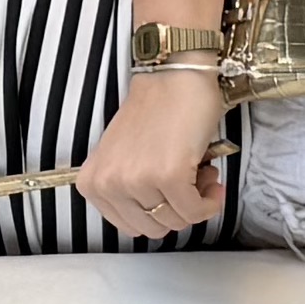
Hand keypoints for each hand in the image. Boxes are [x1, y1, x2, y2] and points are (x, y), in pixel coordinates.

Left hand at [74, 64, 233, 237]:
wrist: (174, 75)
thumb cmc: (155, 109)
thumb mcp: (123, 158)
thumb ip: (128, 190)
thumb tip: (160, 216)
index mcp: (93, 182)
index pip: (129, 226)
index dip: (157, 213)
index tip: (172, 195)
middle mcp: (109, 184)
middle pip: (153, 228)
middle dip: (178, 209)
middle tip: (190, 182)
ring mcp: (137, 180)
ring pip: (176, 221)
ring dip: (196, 202)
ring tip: (200, 172)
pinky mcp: (168, 175)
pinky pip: (195, 211)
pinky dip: (210, 202)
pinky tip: (212, 177)